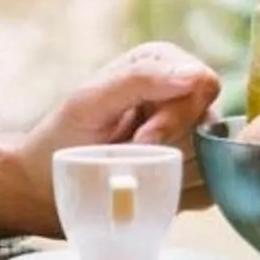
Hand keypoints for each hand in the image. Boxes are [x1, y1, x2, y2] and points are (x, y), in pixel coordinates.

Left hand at [0, 42, 222, 236]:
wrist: (47, 187)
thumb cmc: (62, 139)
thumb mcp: (89, 103)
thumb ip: (139, 80)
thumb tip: (194, 75)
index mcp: (161, 63)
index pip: (204, 84)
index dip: (178, 115)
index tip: (143, 140)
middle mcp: (180, 94)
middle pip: (210, 122)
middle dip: (170, 147)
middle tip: (131, 158)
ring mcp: (189, 135)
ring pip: (213, 159)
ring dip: (173, 173)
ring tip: (134, 172)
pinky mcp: (191, 172)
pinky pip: (209, 189)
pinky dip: (181, 195)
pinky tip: (150, 190)